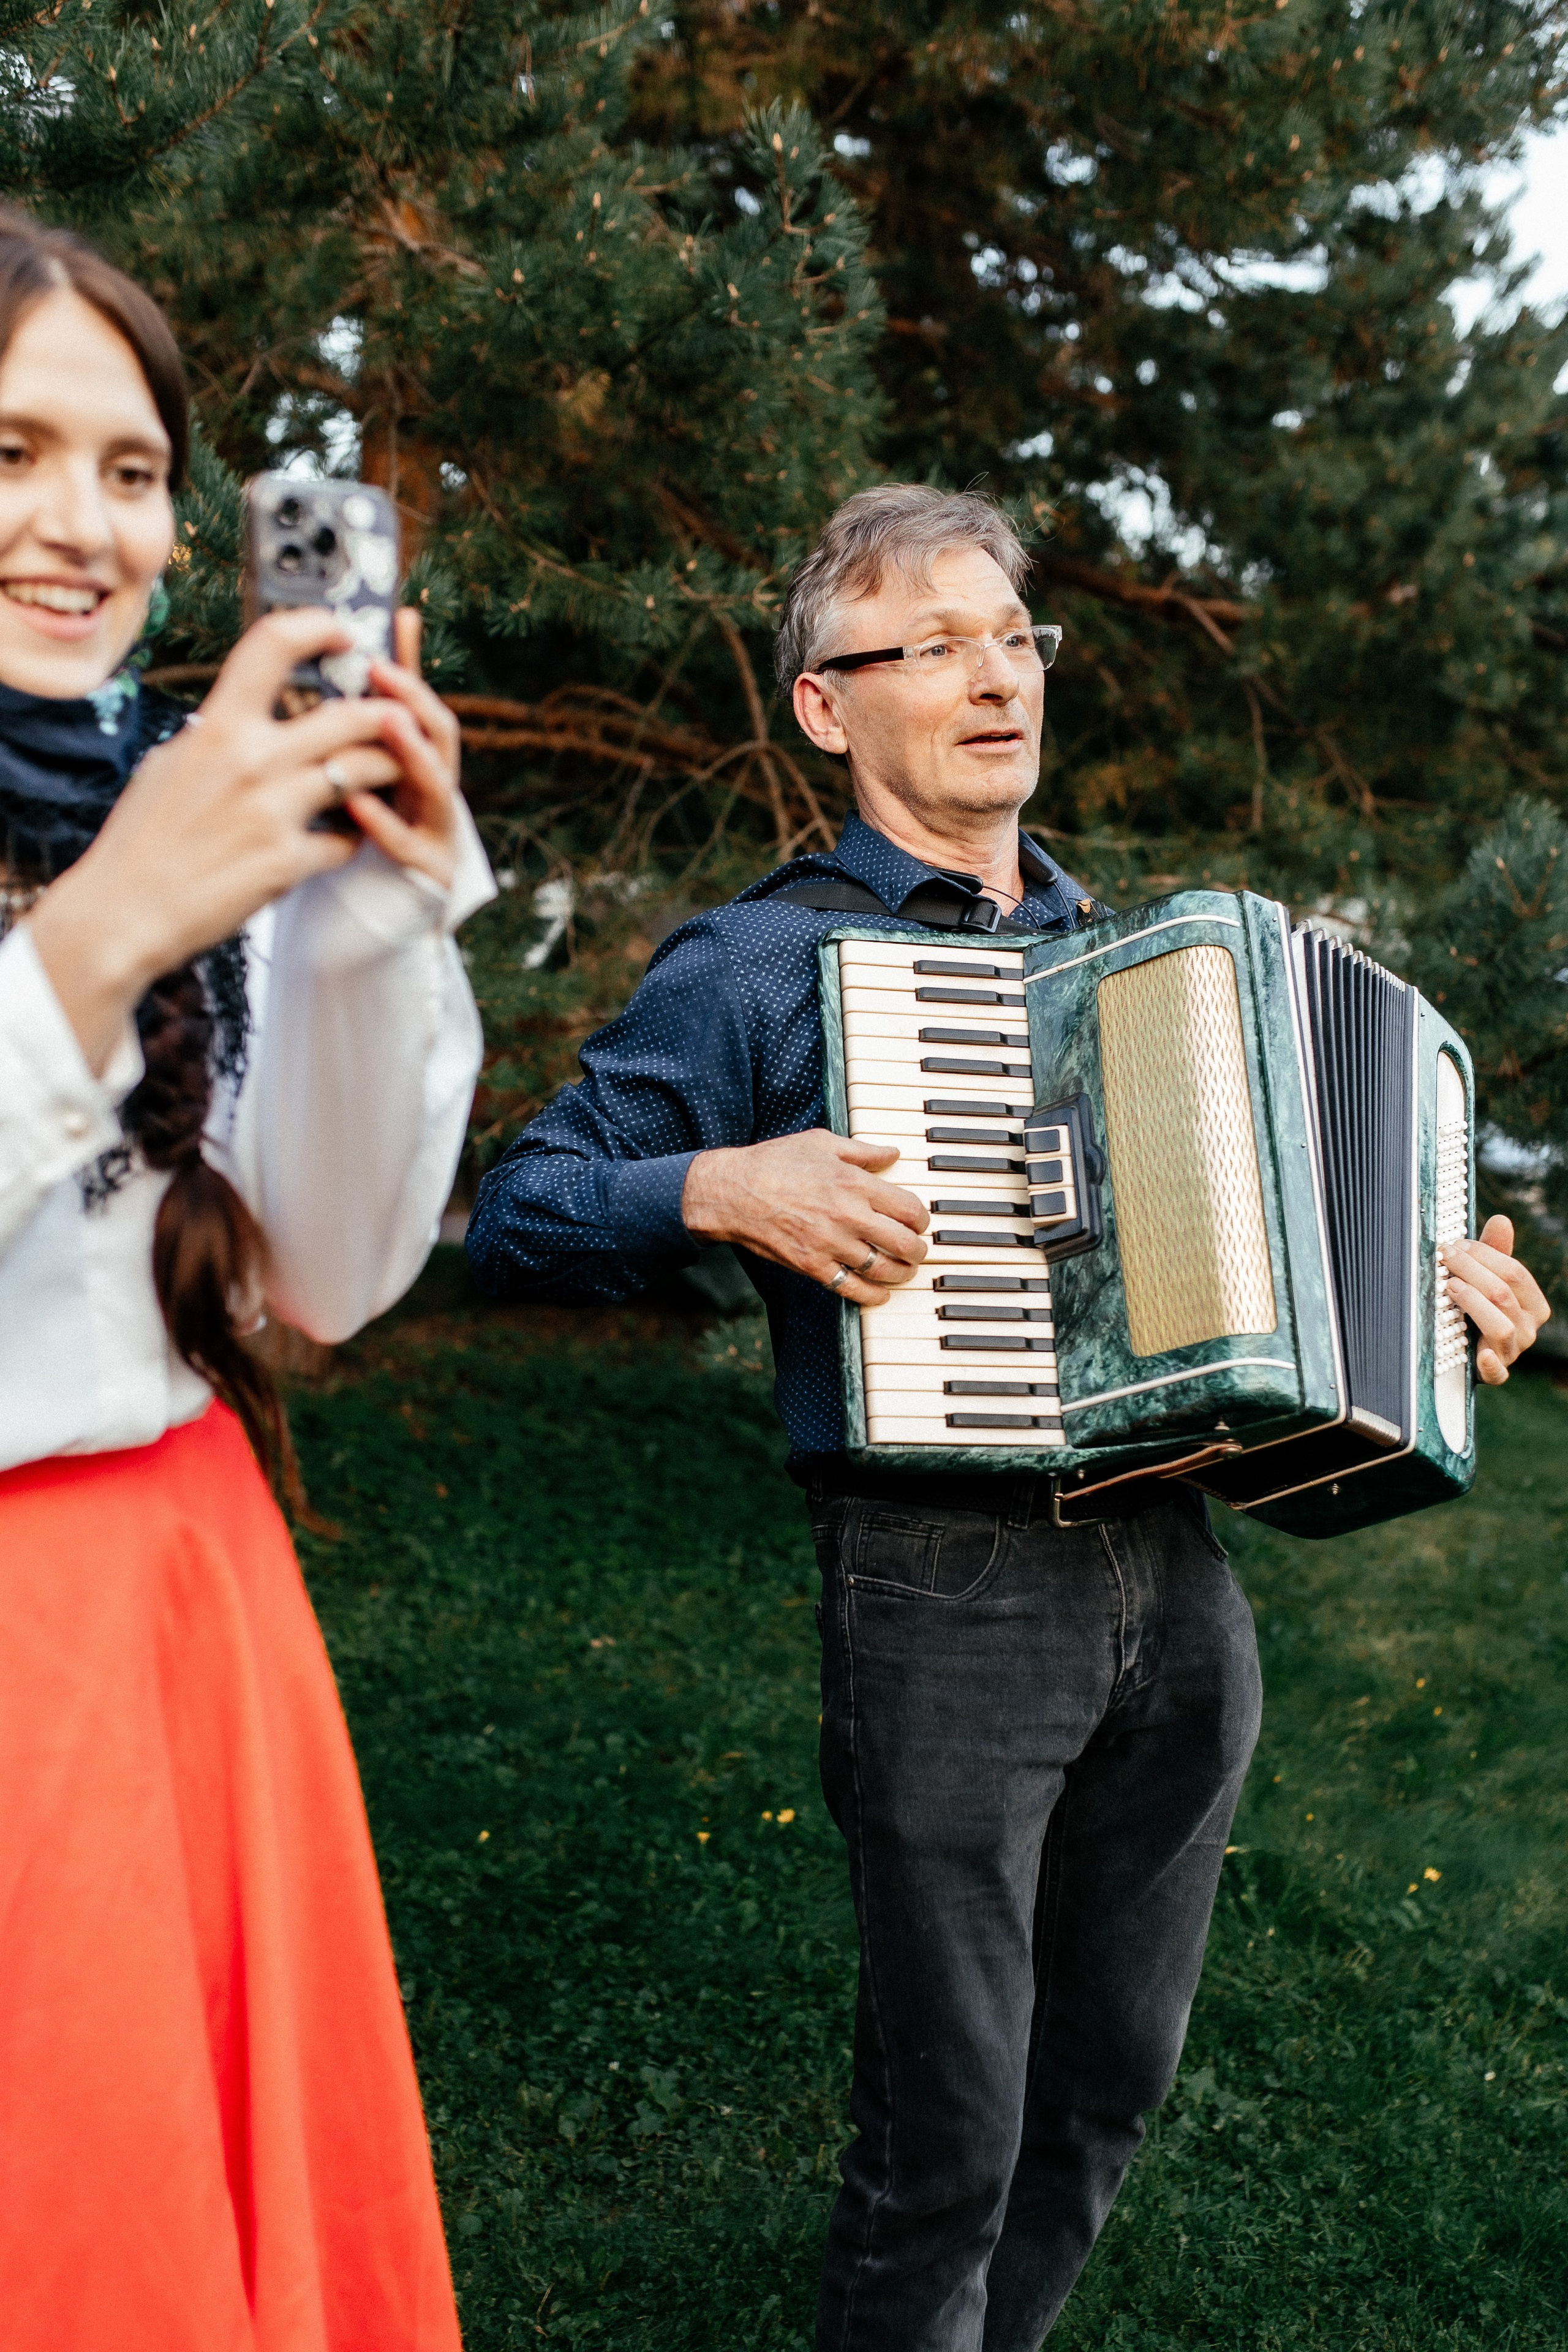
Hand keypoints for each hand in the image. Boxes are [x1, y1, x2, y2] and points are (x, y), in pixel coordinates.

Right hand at [27, 607, 414, 1071]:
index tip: (343, 633)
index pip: (274, 645)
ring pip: (365, 771)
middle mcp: (250, 761)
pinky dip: (354, 836)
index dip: (319, 626)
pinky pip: (346, 838)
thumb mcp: (172, 764)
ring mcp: (273, 812)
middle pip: (352, 715)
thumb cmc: (144, 838)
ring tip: (390, 773)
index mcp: (218, 727)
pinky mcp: (288, 862)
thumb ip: (217, 733)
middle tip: (398, 719)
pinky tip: (346, 836)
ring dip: (389, 770)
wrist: (124, 911)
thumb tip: (242, 710)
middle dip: (388, 715)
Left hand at [339, 606, 462, 892]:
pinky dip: (385, 822)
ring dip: (412, 751)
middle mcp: (434, 789)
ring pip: (437, 784)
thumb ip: (341, 724)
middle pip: (441, 733)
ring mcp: (438, 830)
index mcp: (415, 760)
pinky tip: (359, 803)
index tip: (394, 619)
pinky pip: (409, 845)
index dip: (410, 661)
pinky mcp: (431, 874)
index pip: (419, 701)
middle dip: (414, 698)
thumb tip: (316, 662)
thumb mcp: (342, 774)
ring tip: (387, 722)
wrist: (357, 921)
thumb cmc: (350, 839)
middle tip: (379, 669)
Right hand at [681, 1129, 928, 1303]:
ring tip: (905, 1270)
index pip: (909, 1208)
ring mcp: (830, 1244)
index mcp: (854, 1183)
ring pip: (883, 1269)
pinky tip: (880, 1294)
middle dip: (918, 1250)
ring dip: (901, 1273)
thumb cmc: (773, 1162)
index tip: (919, 1221)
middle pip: (904, 1243)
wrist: (732, 1192)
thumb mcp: (820, 1143)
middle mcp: (848, 1215)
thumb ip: (862, 1151)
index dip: (922, 1218)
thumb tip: (892, 1155)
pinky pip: (852, 1288)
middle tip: (918, 1250)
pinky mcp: (811, 1266)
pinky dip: (872, 1296)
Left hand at [1441, 1214, 1550, 1384]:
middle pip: (1503, 1294)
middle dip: (1471, 1271)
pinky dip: (1490, 1364)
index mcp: (1533, 1303)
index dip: (1484, 1255)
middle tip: (1444, 1257)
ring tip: (1448, 1286)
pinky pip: (1498, 1372)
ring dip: (1473, 1303)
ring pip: (1500, 1326)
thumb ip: (1494, 1253)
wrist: (1470, 1354)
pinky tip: (1479, 1355)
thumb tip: (1502, 1219)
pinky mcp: (1496, 1374)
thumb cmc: (1480, 1309)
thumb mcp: (1487, 1279)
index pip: (1514, 1273)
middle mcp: (1528, 1329)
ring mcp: (1512, 1353)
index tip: (1455, 1244)